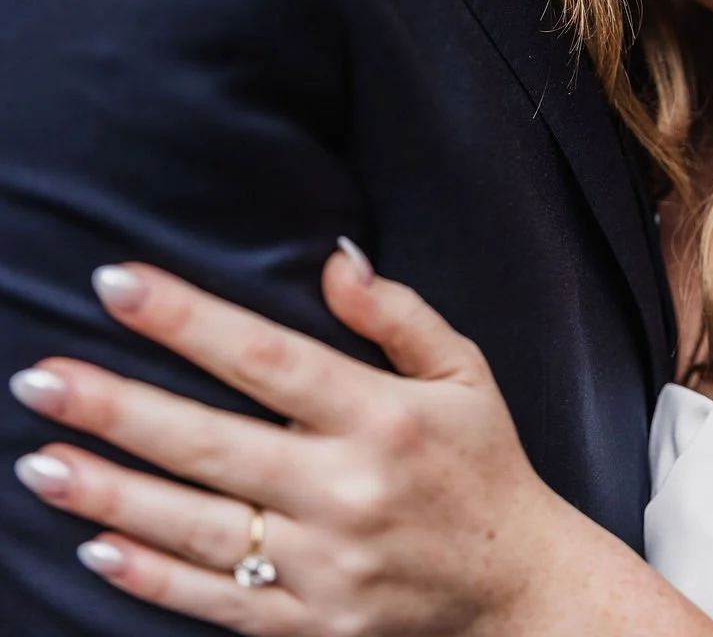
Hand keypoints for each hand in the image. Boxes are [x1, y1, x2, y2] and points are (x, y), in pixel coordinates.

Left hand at [9, 248, 571, 635]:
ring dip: (112, 495)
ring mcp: (323, 566)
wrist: (518, 590)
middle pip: (210, 444)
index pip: (266, 357)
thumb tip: (332, 259)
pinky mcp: (311, 624)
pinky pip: (218, 604)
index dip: (187, 319)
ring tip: (41, 462)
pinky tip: (95, 549)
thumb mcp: (465, 371)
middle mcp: (344, 490)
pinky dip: (153, 579)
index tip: (117, 284)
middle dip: (118, 409)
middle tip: (40, 379)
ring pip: (198, 528)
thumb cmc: (484, 464)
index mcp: (379, 417)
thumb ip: (397, 314)